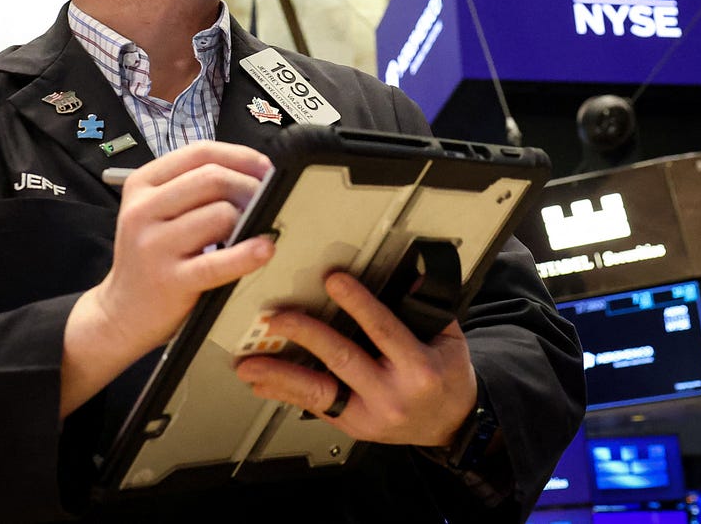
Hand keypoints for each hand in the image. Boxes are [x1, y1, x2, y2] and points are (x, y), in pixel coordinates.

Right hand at [79, 141, 274, 362]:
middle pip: (213, 178)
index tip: (265, 168)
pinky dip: (248, 253)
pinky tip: (265, 249)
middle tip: (267, 200)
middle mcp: (143, 210)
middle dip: (250, 185)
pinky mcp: (170, 280)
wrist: (121, 312)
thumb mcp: (156, 212)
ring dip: (248, 220)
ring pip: (220, 214)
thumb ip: (193, 188)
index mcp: (141, 184)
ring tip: (254, 230)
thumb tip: (254, 173)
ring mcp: (154, 245)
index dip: (241, 156)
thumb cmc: (151, 256)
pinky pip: (218, 261)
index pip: (199, 152)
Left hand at [232, 271, 476, 447]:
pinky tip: (263, 382)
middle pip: (342, 359)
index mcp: (418, 367)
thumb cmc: (446, 377)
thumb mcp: (449, 340)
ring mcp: (370, 414)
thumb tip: (406, 273)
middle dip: (306, 335)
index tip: (334, 280)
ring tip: (251, 363)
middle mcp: (392, 394)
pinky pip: (315, 407)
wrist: (448, 425)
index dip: (357, 303)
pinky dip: (285, 393)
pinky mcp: (353, 427)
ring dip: (281, 375)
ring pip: (319, 391)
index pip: (383, 329)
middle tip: (277, 318)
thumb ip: (426, 308)